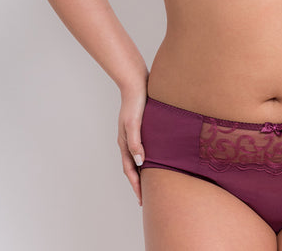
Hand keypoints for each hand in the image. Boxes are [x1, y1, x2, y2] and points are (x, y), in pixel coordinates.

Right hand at [117, 85, 147, 205]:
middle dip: (138, 182)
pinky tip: (157, 157)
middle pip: (132, 166)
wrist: (136, 81)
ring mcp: (134, 133)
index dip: (136, 185)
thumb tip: (139, 162)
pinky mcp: (141, 126)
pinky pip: (143, 146)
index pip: (129, 169)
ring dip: (143, 170)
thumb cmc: (135, 102)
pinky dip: (148, 156)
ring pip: (137, 157)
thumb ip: (135, 142)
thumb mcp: (134, 123)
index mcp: (124, 141)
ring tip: (152, 181)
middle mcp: (128, 140)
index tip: (142, 200)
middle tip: (146, 197)